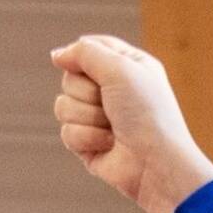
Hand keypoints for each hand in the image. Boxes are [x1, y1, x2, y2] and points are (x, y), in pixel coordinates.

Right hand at [51, 33, 212, 212]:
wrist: (155, 164)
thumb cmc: (146, 113)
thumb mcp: (120, 68)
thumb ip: (85, 52)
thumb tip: (56, 55)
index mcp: (127, 66)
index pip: (90, 47)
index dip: (83, 56)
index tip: (94, 71)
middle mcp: (112, 90)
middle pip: (70, 78)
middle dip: (87, 93)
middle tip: (111, 105)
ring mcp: (98, 118)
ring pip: (63, 106)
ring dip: (88, 118)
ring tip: (113, 128)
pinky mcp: (88, 144)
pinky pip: (67, 132)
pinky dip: (87, 139)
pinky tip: (109, 146)